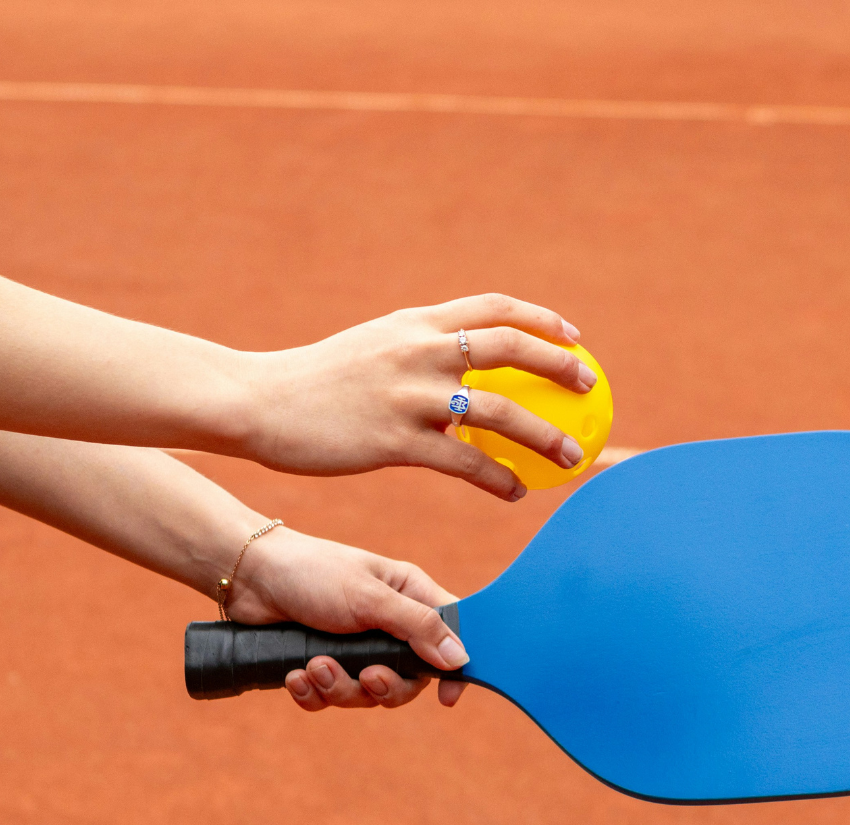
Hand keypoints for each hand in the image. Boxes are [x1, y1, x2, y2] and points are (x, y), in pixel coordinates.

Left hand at [225, 526, 467, 711]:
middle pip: (407, 678)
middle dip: (383, 687)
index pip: (450, 635)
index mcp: (409, 597)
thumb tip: (461, 659)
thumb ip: (418, 627)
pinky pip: (329, 697)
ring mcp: (354, 647)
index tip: (447, 697)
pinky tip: (295, 676)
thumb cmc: (314, 572)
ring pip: (365, 693)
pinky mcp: (322, 663)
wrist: (249, 576)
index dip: (453, 668)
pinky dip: (312, 693)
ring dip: (338, 688)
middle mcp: (388, 625)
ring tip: (313, 666)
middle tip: (364, 677)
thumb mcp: (371, 598)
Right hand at [243, 294, 594, 499]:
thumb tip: (460, 372)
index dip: (541, 320)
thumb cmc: (316, 382)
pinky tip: (516, 493)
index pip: (493, 308)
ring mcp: (407, 395)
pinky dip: (497, 478)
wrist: (258, 402)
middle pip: (510, 348)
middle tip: (591, 388)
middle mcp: (418, 350)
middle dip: (560, 366)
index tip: (574, 336)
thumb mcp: (373, 349)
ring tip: (570, 457)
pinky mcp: (393, 441)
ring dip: (544, 435)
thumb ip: (418, 352)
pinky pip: (463, 463)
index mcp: (415, 323)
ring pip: (497, 412)